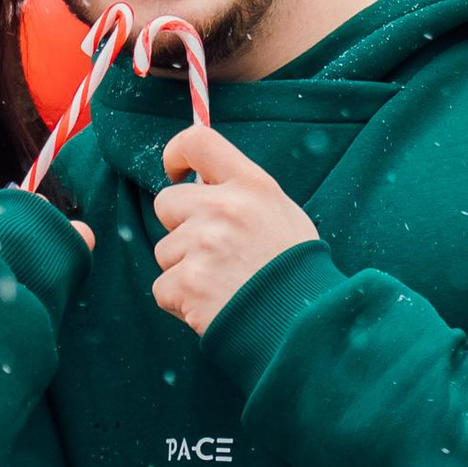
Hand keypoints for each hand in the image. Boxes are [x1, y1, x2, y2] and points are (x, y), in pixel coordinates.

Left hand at [150, 125, 316, 338]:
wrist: (304, 325)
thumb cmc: (296, 271)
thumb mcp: (283, 215)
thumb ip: (244, 195)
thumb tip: (204, 183)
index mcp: (252, 185)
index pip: (198, 141)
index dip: (176, 154)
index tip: (175, 171)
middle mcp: (224, 208)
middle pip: (167, 202)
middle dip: (180, 227)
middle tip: (214, 252)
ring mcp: (203, 245)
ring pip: (165, 250)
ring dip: (184, 269)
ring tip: (222, 284)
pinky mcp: (187, 282)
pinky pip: (163, 287)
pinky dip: (181, 301)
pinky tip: (212, 304)